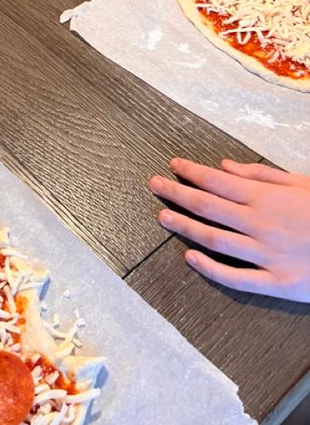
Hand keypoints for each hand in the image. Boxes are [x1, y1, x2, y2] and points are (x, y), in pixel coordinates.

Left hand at [149, 158, 309, 301]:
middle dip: (176, 194)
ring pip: (214, 239)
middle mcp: (259, 224)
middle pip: (207, 207)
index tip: (171, 166)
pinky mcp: (277, 284)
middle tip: (154, 186)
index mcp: (265, 197)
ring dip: (184, 227)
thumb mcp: (300, 182)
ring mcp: (266, 255)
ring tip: (163, 218)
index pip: (215, 181)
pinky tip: (191, 258)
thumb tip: (223, 167)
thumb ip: (260, 175)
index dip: (190, 172)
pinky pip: (236, 278)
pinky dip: (210, 268)